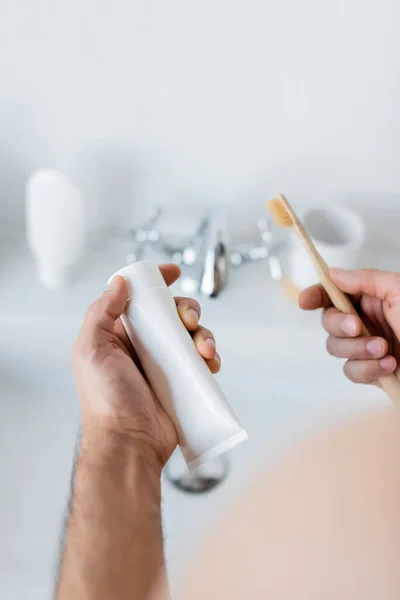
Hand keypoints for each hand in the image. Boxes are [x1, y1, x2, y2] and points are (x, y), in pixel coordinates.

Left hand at [72, 264, 220, 469]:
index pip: (139, 298)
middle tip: (188, 320)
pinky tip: (210, 363)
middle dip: (187, 309)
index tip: (172, 272)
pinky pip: (203, 359)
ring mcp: (165, 363)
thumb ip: (101, 312)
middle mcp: (143, 345)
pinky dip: (211, 356)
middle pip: (172, 312)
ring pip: (192, 334)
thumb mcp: (91, 350)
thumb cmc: (105, 400)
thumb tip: (119, 282)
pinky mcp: (183, 380)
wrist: (129, 442)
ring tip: (205, 351)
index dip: (156, 281)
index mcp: (119, 334)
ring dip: (204, 334)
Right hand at [299, 268, 399, 384]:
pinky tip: (389, 365)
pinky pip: (352, 372)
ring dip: (357, 349)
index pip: (334, 293)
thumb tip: (335, 274)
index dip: (316, 295)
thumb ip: (365, 280)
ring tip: (384, 350)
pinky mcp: (374, 371)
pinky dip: (367, 369)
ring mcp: (369, 347)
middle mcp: (368, 321)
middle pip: (329, 322)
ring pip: (336, 349)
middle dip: (339, 326)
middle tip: (357, 328)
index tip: (305, 302)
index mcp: (373, 298)